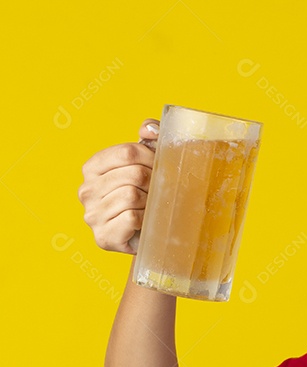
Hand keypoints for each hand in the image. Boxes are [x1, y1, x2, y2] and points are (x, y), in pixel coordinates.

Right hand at [78, 119, 159, 254]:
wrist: (151, 234)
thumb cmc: (148, 194)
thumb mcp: (147, 161)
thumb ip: (149, 137)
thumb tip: (150, 128)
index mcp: (92, 168)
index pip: (127, 152)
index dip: (152, 158)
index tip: (160, 167)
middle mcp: (86, 190)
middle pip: (134, 174)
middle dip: (155, 182)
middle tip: (159, 191)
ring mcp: (92, 215)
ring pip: (132, 196)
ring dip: (151, 202)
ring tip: (151, 207)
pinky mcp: (103, 237)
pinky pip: (132, 218)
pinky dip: (146, 219)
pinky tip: (146, 222)